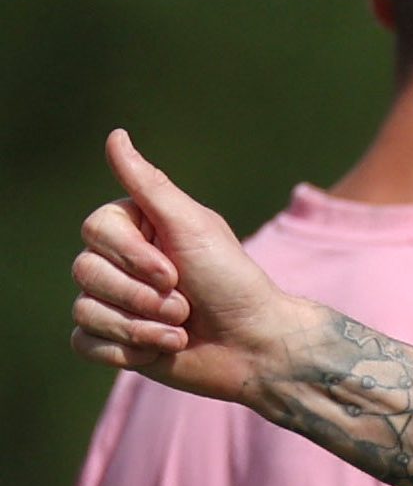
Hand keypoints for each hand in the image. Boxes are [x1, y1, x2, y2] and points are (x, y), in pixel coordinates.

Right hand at [71, 129, 302, 401]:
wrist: (255, 345)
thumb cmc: (231, 281)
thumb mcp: (192, 226)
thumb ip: (150, 184)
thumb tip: (116, 135)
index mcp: (134, 227)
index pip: (94, 231)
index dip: (133, 257)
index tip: (176, 271)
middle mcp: (118, 261)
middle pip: (84, 271)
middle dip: (143, 297)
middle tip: (186, 305)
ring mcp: (113, 302)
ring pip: (84, 309)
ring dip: (141, 326)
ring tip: (182, 328)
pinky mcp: (113, 340)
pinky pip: (83, 342)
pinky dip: (126, 350)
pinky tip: (161, 350)